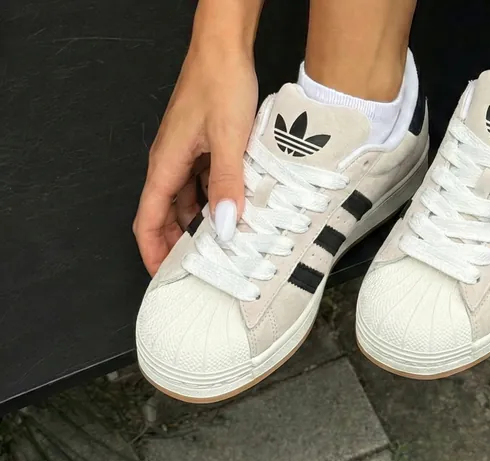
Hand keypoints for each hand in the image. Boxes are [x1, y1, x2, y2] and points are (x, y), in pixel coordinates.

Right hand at [133, 44, 256, 275]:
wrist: (224, 49)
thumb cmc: (219, 84)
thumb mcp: (229, 139)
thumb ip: (226, 184)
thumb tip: (223, 225)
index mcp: (165, 164)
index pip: (147, 220)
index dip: (153, 252)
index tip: (165, 276)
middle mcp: (170, 161)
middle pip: (166, 214)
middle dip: (179, 242)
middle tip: (203, 267)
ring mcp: (186, 153)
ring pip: (186, 199)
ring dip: (200, 222)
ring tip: (224, 244)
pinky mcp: (202, 146)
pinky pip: (202, 182)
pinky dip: (214, 199)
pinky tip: (234, 208)